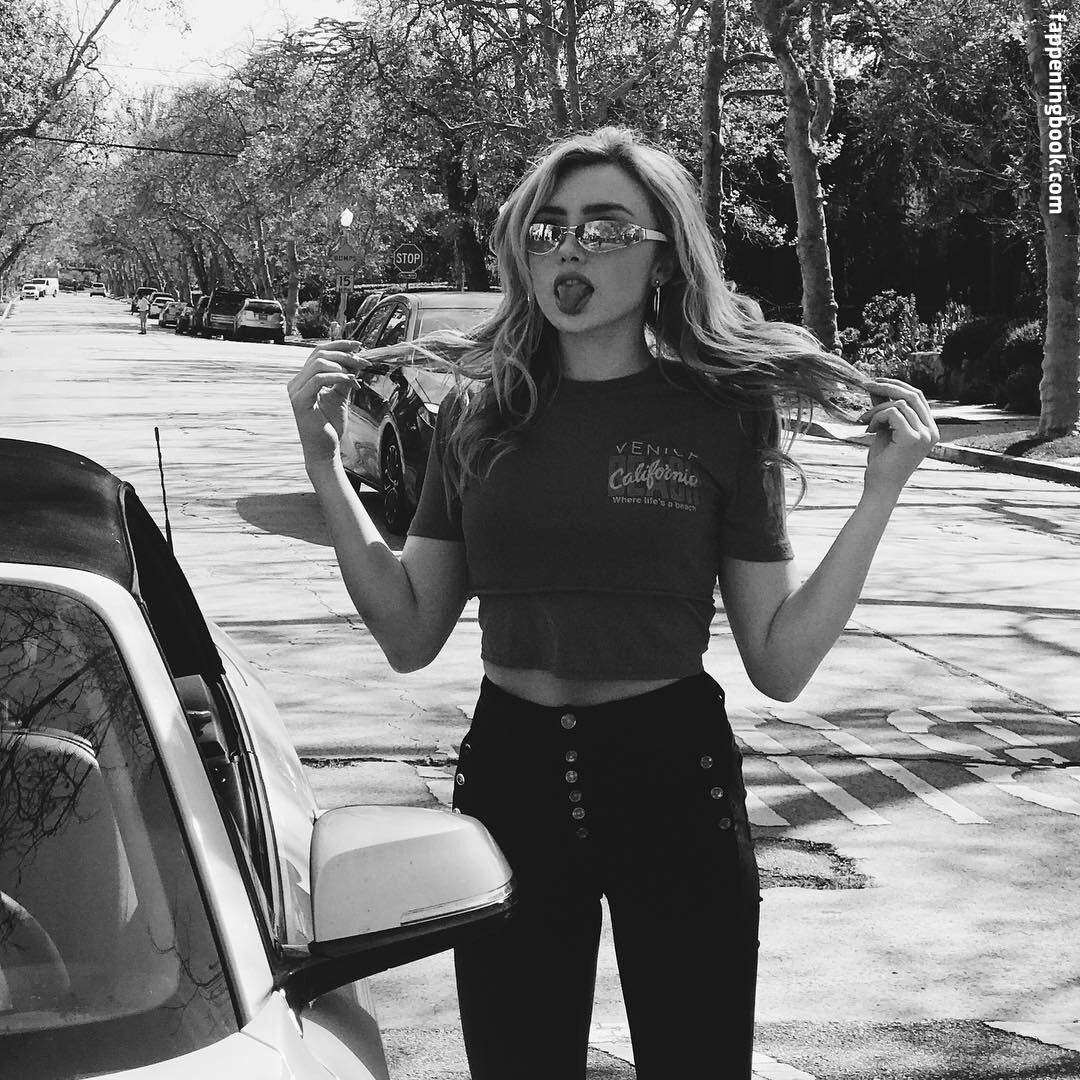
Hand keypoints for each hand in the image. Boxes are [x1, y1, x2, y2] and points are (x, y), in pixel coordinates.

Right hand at [287, 341, 367, 469]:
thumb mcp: (341, 396)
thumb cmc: (330, 425)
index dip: (339, 344)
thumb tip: (356, 360)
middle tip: (363, 360)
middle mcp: (296, 382)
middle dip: (344, 353)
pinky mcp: (299, 401)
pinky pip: (318, 379)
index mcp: (304, 379)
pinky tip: (351, 382)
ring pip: (318, 364)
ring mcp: (295, 391)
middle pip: (318, 354)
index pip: (318, 352)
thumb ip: (345, 378)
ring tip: (357, 375)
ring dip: (342, 365)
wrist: (325, 449)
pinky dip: (337, 377)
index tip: (359, 345)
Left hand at [857, 378, 939, 496]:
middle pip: (913, 394)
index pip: (918, 397)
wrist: (881, 486)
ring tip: (864, 422)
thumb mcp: (885, 430)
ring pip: (899, 403)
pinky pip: (892, 412)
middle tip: (866, 384)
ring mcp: (925, 434)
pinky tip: (869, 430)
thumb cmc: (882, 461)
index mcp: (930, 429)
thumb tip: (877, 388)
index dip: (897, 385)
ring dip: (876, 409)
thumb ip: (885, 410)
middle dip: (887, 386)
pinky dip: (877, 417)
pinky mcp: (913, 438)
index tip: (877, 382)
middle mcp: (932, 431)